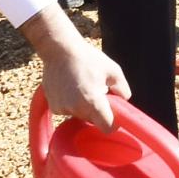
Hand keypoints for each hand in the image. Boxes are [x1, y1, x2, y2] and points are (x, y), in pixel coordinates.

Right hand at [24, 12, 130, 130]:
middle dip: (98, 111)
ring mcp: (63, 108)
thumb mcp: (113, 70)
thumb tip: (124, 101)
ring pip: (81, 115)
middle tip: (97, 91)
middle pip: (93, 121)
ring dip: (84, 106)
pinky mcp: (54, 107)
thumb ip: (123, 90)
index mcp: (93, 102)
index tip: (113, 114)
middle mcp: (76, 109)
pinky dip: (72, 103)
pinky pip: (69, 111)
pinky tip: (71, 87)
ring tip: (82, 86)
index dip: (113, 123)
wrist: (60, 49)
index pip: (107, 128)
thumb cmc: (88, 58)